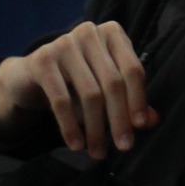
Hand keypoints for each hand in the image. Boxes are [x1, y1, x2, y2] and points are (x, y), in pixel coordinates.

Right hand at [0, 20, 156, 156]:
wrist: (31, 75)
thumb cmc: (77, 80)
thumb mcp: (105, 88)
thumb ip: (130, 101)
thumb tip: (153, 121)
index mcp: (112, 33)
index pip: (133, 69)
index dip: (138, 99)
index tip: (140, 127)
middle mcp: (90, 32)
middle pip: (113, 83)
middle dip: (119, 119)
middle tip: (123, 147)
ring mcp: (64, 43)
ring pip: (90, 93)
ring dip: (96, 129)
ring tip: (98, 152)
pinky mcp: (42, 59)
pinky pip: (62, 99)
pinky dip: (70, 126)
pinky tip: (76, 145)